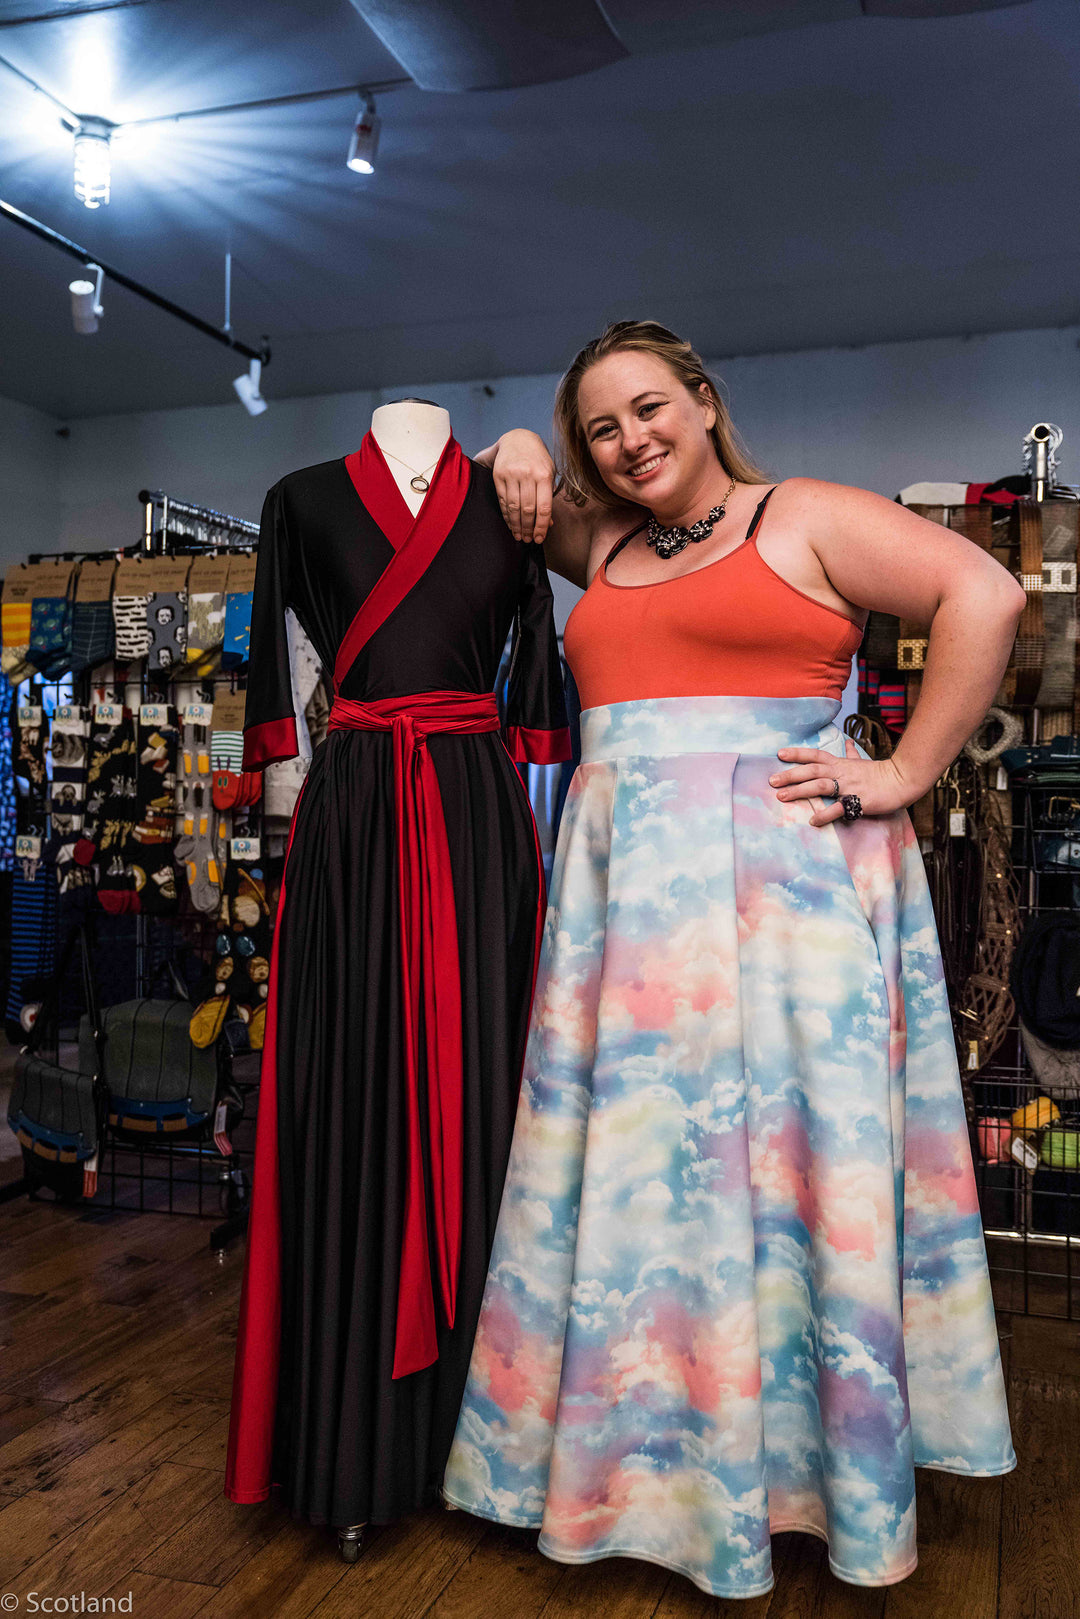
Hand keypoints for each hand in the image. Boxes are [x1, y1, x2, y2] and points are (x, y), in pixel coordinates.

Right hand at [492, 430, 554, 543]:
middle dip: (528, 528)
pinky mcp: (498, 475)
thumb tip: (548, 523)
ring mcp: (512, 474)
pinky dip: (506, 515)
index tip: (539, 539)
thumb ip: (549, 497)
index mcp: (544, 475)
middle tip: (529, 540)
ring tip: (519, 536)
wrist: (517, 439)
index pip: (544, 507)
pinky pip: (503, 500)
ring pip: (513, 507)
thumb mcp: (549, 473)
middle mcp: (528, 474)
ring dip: (516, 525)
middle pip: (528, 510)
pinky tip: (510, 523)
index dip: (541, 526)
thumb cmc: (537, 459)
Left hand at [769, 737, 914, 825]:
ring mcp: (849, 786)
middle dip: (790, 775)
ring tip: (782, 797)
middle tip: (771, 781)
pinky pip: (838, 808)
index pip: (815, 755)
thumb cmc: (881, 773)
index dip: (797, 754)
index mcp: (841, 763)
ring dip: (800, 791)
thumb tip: (848, 742)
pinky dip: (825, 815)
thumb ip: (852, 754)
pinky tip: (813, 821)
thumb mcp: (863, 761)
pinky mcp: (858, 801)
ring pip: (820, 785)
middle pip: (812, 770)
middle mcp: (842, 772)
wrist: (902, 780)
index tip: (779, 754)